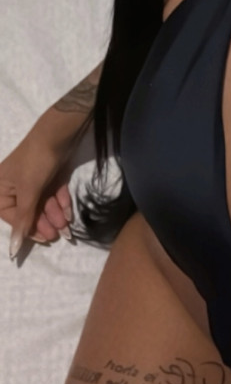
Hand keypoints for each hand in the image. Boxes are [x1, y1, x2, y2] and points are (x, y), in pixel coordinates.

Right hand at [0, 129, 75, 259]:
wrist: (60, 133)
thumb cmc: (36, 162)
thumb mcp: (29, 193)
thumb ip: (22, 220)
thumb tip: (12, 251)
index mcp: (0, 187)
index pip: (10, 215)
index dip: (26, 228)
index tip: (43, 238)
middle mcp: (14, 183)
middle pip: (28, 209)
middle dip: (44, 221)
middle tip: (58, 235)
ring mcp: (33, 177)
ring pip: (43, 202)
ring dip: (55, 214)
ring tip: (67, 226)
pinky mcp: (48, 172)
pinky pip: (52, 192)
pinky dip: (61, 201)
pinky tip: (70, 213)